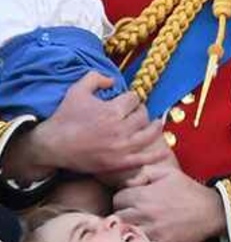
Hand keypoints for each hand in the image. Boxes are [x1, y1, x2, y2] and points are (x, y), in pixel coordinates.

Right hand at [31, 72, 169, 176]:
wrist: (53, 146)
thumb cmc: (65, 117)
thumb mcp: (77, 90)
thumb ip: (96, 78)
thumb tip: (113, 80)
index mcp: (111, 111)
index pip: (133, 99)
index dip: (131, 98)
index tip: (127, 101)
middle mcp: (120, 129)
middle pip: (143, 115)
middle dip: (141, 111)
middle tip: (137, 112)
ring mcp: (121, 147)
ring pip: (149, 134)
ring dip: (155, 127)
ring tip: (157, 124)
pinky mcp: (120, 163)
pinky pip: (144, 158)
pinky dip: (157, 154)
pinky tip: (165, 150)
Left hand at [113, 162, 226, 241]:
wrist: (212, 210)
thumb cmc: (189, 190)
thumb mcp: (169, 172)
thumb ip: (145, 172)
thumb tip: (128, 182)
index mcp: (144, 194)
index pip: (117, 199)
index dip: (122, 200)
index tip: (130, 202)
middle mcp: (145, 212)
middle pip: (117, 217)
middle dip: (122, 215)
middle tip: (132, 215)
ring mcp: (152, 230)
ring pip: (125, 233)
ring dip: (128, 230)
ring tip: (135, 227)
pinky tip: (144, 239)